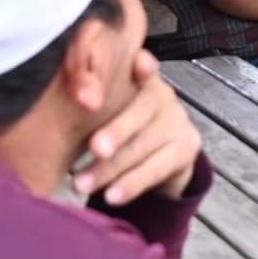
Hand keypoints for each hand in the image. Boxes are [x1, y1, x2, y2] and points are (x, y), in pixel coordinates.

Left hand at [71, 52, 201, 205]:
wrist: (161, 158)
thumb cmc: (119, 127)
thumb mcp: (105, 109)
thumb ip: (90, 99)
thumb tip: (71, 98)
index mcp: (139, 76)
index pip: (140, 65)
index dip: (141, 64)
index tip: (138, 62)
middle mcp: (163, 93)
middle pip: (140, 111)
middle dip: (115, 131)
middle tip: (94, 148)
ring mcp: (178, 120)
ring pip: (142, 146)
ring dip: (109, 169)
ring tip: (81, 185)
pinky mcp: (186, 148)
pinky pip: (155, 169)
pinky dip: (131, 184)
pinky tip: (112, 196)